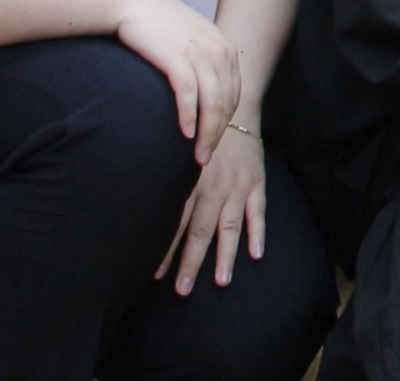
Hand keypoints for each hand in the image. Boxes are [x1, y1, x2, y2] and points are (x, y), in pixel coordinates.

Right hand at [113, 0, 244, 161]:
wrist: (131, 2)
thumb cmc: (157, 28)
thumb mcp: (190, 44)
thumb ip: (202, 66)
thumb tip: (203, 100)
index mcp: (225, 49)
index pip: (233, 95)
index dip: (224, 122)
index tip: (211, 142)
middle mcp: (218, 50)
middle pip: (226, 102)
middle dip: (217, 134)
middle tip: (205, 159)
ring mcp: (200, 52)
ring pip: (212, 101)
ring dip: (206, 132)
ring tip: (197, 156)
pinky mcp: (177, 55)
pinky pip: (188, 92)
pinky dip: (189, 114)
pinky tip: (185, 132)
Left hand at [156, 121, 266, 292]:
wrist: (233, 110)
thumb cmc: (198, 138)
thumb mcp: (178, 156)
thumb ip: (166, 183)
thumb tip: (140, 211)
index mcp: (190, 183)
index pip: (176, 224)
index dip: (167, 251)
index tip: (156, 276)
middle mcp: (213, 187)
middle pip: (201, 231)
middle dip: (191, 262)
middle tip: (183, 289)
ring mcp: (237, 187)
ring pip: (230, 226)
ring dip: (225, 255)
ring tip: (221, 281)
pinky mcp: (257, 183)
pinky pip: (259, 211)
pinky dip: (258, 233)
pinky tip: (255, 254)